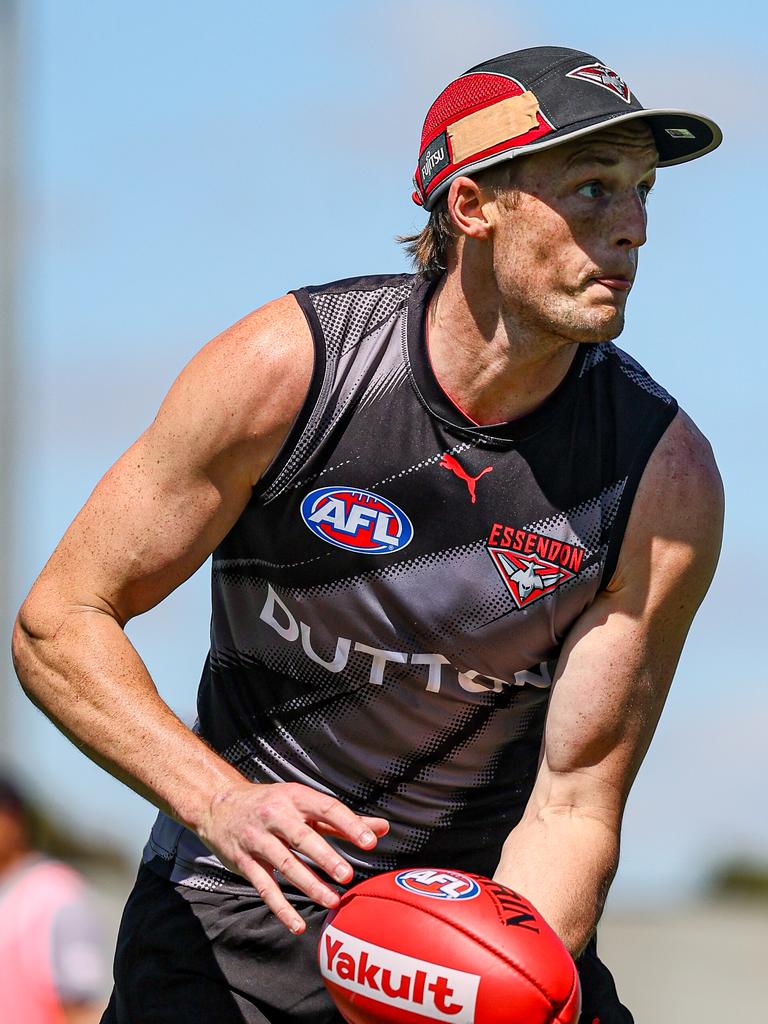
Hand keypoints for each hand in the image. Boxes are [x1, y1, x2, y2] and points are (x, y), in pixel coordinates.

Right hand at [198, 780, 388, 932]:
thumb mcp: (303, 803)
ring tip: (332, 900)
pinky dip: (280, 907)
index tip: (370, 841)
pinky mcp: (244, 862)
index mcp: (295, 797)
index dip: (349, 825)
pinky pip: (264, 886)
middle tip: (347, 875)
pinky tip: (297, 924)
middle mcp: (275, 816)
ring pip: (285, 863)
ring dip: (308, 884)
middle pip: (303, 837)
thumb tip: (382, 828)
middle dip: (325, 857)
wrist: (219, 804)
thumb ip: (342, 820)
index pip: (327, 809)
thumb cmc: (271, 804)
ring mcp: (257, 839)